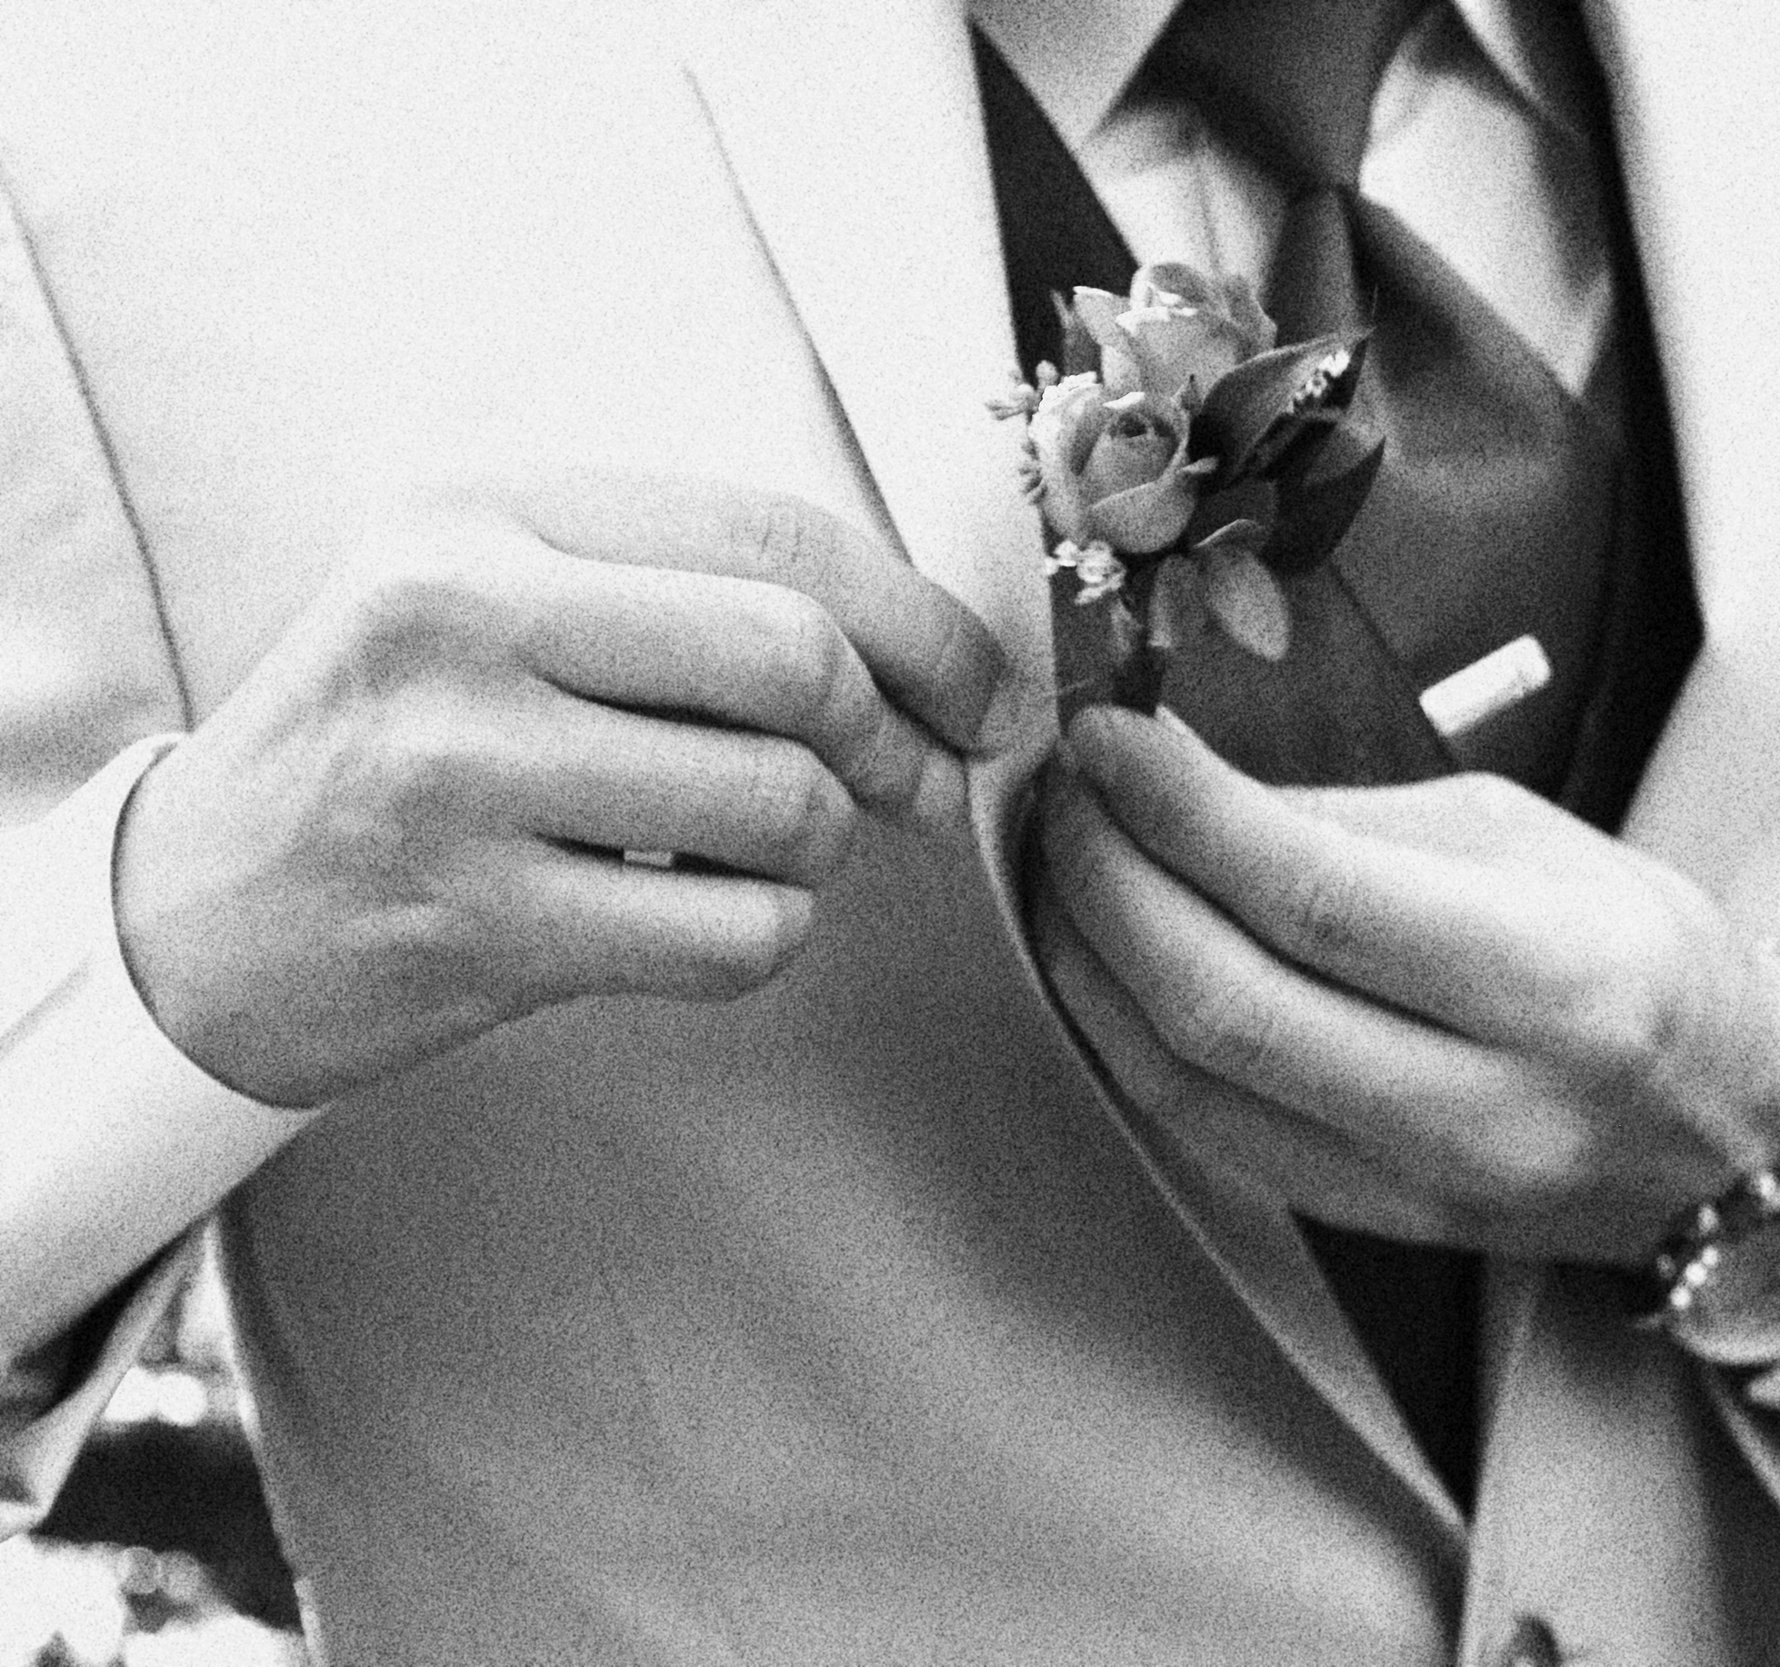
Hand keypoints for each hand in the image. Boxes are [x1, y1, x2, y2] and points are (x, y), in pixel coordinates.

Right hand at [116, 473, 1009, 1106]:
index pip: (777, 535)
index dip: (925, 622)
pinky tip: (709, 916)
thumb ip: (688, 597)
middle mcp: (462, 618)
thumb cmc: (396, 747)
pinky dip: (768, 936)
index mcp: (485, 515)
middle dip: (897, 737)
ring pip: (785, 804)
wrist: (204, 913)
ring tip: (765, 849)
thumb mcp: (499, 605)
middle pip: (800, 659)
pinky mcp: (476, 922)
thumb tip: (936, 664)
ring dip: (825, 847)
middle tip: (910, 787)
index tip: (983, 695)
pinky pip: (734, 934)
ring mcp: (460, 773)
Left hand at [1029, 707, 1779, 1264]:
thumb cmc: (1635, 955)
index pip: (1316, 898)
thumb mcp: (1526, 840)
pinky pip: (1204, 1135)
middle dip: (1108, 884)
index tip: (1107, 738)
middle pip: (1227, 1003)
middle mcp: (1485, 1102)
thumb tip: (1177, 788)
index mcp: (1555, 977)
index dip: (1181, 812)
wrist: (1729, 1133)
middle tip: (1067, 798)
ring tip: (1067, 870)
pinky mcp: (1370, 1225)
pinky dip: (1128, 1042)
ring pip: (1189, 1083)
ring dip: (1092, 965)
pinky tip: (1104, 966)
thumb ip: (1347, 824)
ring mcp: (1421, 1184)